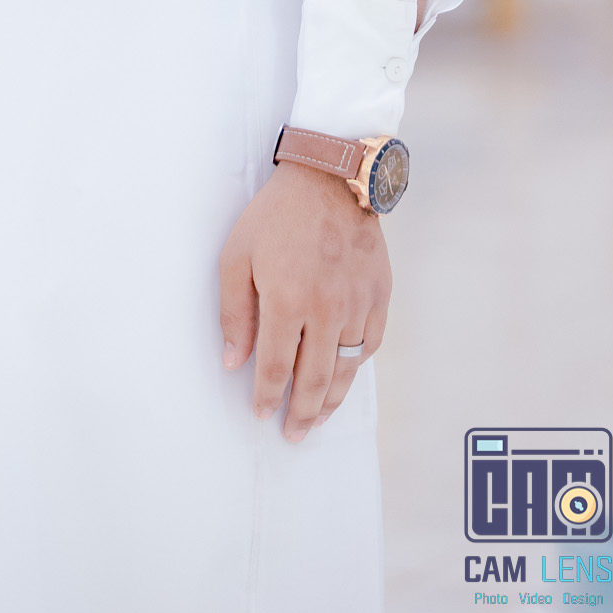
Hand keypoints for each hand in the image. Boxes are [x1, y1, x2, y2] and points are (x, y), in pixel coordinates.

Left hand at [219, 161, 390, 440]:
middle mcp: (326, 310)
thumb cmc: (276, 214)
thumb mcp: (237, 256)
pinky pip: (370, 343)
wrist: (330, 179)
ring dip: (332, 399)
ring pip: (346, 369)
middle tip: (294, 434)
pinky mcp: (379, 295)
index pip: (275, 367)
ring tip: (319, 418)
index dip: (267, 396)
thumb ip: (234, 312)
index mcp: (287, 301)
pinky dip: (357, 365)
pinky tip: (344, 374)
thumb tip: (233, 360)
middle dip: (302, 413)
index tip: (262, 413)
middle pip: (314, 379)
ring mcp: (358, 304)